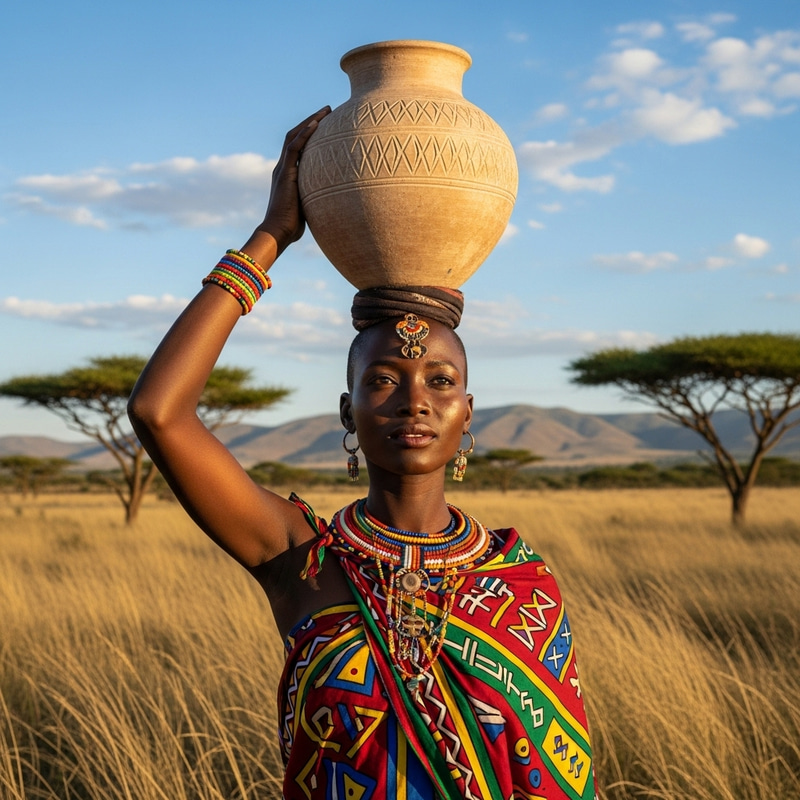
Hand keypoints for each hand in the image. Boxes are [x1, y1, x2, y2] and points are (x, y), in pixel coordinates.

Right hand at [258, 106, 330, 254]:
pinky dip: (305, 134)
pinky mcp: (285, 173)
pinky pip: (294, 148)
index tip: (326, 124)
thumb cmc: (292, 226)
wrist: (278, 232)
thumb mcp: (308, 207)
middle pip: (295, 136)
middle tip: (329, 110)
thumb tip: (333, 199)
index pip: (298, 147)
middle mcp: (283, 168)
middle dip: (312, 121)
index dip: (311, 133)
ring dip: (311, 121)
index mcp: (287, 174)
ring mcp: (282, 169)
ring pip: (294, 136)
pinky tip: (317, 124)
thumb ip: (315, 197)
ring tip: (327, 110)